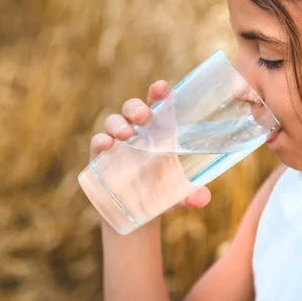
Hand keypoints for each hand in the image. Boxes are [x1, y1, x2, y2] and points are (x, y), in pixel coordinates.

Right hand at [89, 80, 211, 209]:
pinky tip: (106, 144)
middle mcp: (137, 132)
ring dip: (118, 123)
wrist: (137, 213)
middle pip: (133, 109)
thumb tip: (203, 198)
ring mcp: (117, 143)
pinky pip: (97, 143)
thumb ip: (192, 195)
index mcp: (159, 132)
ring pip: (113, 121)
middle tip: (143, 116)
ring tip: (125, 133)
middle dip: (136, 107)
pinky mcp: (100, 158)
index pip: (158, 105)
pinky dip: (100, 141)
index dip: (159, 93)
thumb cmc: (162, 194)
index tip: (162, 87)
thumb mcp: (179, 195)